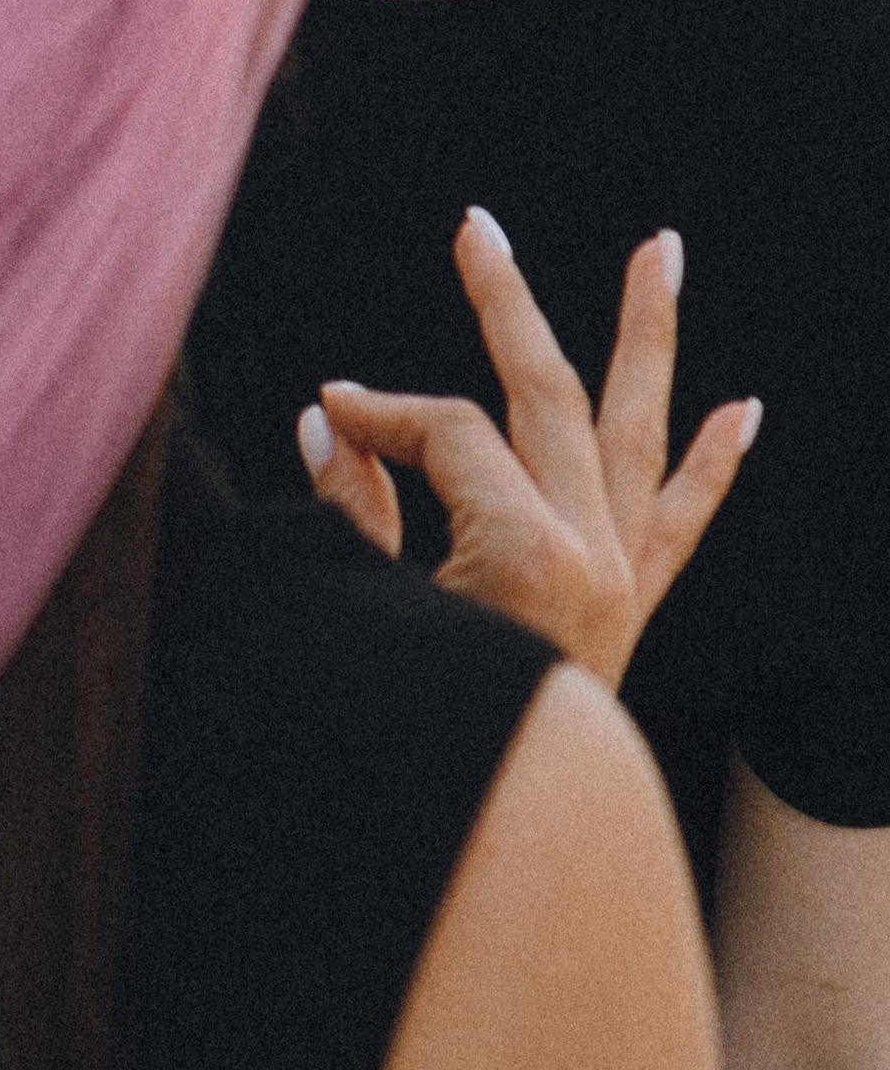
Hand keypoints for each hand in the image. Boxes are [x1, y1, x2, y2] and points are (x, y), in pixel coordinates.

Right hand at [298, 208, 761, 691]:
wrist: (491, 844)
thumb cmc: (415, 724)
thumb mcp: (366, 609)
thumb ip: (352, 508)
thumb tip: (330, 418)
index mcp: (525, 549)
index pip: (443, 431)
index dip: (378, 414)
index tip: (325, 414)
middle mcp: (592, 553)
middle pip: (546, 392)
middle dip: (507, 300)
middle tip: (477, 224)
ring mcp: (623, 580)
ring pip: (639, 432)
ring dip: (650, 336)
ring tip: (662, 251)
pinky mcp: (634, 610)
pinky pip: (683, 524)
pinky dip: (711, 466)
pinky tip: (743, 412)